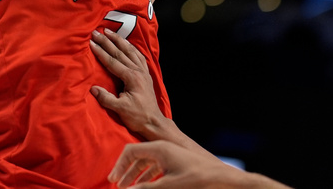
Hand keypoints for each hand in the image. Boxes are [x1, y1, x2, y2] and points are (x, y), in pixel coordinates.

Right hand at [90, 28, 163, 136]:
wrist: (154, 122)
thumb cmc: (137, 116)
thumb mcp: (120, 109)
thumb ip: (106, 98)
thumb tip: (93, 88)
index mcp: (131, 77)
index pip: (113, 61)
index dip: (101, 52)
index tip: (92, 43)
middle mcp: (138, 71)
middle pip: (120, 52)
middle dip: (107, 41)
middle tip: (97, 32)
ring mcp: (143, 72)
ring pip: (130, 51)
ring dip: (119, 40)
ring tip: (110, 32)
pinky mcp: (146, 74)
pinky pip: (138, 56)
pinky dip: (131, 48)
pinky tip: (127, 44)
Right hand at [109, 141, 249, 188]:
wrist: (220, 178)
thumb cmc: (196, 179)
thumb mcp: (167, 185)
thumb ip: (145, 188)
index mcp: (159, 148)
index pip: (130, 151)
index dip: (119, 165)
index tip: (113, 180)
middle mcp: (162, 149)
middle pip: (137, 156)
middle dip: (126, 171)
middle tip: (116, 185)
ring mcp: (169, 155)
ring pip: (146, 163)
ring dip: (135, 175)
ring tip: (127, 187)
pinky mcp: (175, 162)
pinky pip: (155, 167)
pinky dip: (146, 177)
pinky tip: (143, 186)